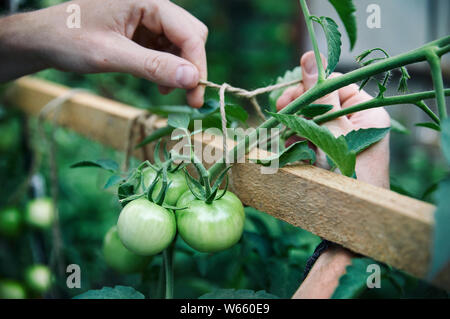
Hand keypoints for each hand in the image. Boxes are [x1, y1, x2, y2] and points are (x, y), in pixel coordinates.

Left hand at [0, 0, 207, 107]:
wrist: (42, 38)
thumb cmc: (69, 40)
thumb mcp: (111, 55)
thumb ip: (153, 66)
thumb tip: (192, 79)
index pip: (190, 33)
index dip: (197, 66)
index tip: (196, 97)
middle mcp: (151, 4)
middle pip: (191, 35)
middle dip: (190, 66)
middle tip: (187, 97)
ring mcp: (147, 16)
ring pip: (181, 43)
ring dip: (179, 68)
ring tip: (164, 89)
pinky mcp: (142, 28)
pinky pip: (167, 47)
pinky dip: (167, 66)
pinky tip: (157, 81)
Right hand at [277, 52, 390, 298]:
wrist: (347, 225)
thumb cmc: (345, 177)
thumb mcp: (331, 131)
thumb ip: (320, 95)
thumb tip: (311, 55)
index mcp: (367, 113)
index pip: (335, 84)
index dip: (309, 87)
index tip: (287, 99)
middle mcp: (355, 124)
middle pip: (321, 101)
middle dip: (297, 106)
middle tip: (279, 113)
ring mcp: (340, 141)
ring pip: (310, 120)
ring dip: (292, 125)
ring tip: (279, 136)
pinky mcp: (327, 156)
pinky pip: (307, 138)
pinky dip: (293, 141)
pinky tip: (284, 148)